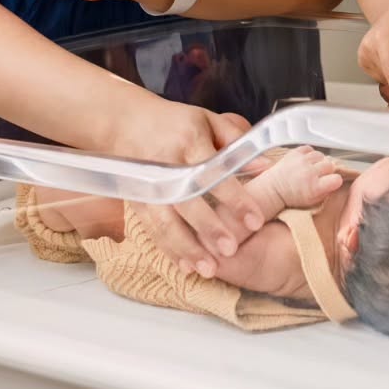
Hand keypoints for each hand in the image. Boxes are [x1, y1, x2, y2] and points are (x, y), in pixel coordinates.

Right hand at [116, 104, 263, 280]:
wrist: (123, 122)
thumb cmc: (172, 121)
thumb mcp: (206, 119)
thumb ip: (236, 141)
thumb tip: (265, 165)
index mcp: (188, 141)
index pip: (214, 174)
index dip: (235, 198)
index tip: (255, 219)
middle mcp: (166, 165)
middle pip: (187, 202)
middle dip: (209, 228)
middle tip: (231, 249)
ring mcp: (148, 186)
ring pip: (166, 223)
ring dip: (187, 248)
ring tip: (209, 269)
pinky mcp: (137, 202)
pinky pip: (153, 231)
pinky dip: (169, 251)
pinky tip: (187, 266)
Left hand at [256, 146, 342, 209]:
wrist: (273, 190)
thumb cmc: (292, 197)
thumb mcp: (312, 202)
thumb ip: (326, 192)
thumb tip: (336, 182)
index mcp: (314, 187)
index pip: (336, 179)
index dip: (336, 180)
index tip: (332, 182)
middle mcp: (309, 172)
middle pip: (330, 165)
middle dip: (327, 170)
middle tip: (320, 175)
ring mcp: (301, 161)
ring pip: (321, 155)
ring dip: (318, 161)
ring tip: (312, 167)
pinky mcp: (294, 153)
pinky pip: (309, 148)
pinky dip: (309, 154)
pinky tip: (306, 161)